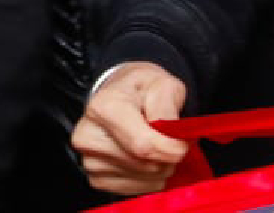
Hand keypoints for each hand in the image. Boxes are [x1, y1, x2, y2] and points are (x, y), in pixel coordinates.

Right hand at [71, 62, 190, 194]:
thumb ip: (168, 109)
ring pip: (143, 177)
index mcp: (103, 107)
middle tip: (174, 138)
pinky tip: (149, 158)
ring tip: (160, 144)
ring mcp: (88, 160)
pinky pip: (136, 188)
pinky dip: (151, 177)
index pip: (143, 144)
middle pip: (143, 162)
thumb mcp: (164, 85)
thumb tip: (172, 139)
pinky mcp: (96, 178)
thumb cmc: (144, 89)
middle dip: (169, 155)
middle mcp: (88, 136)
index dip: (171, 148)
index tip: (186, 143)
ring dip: (162, 166)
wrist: (124, 95)